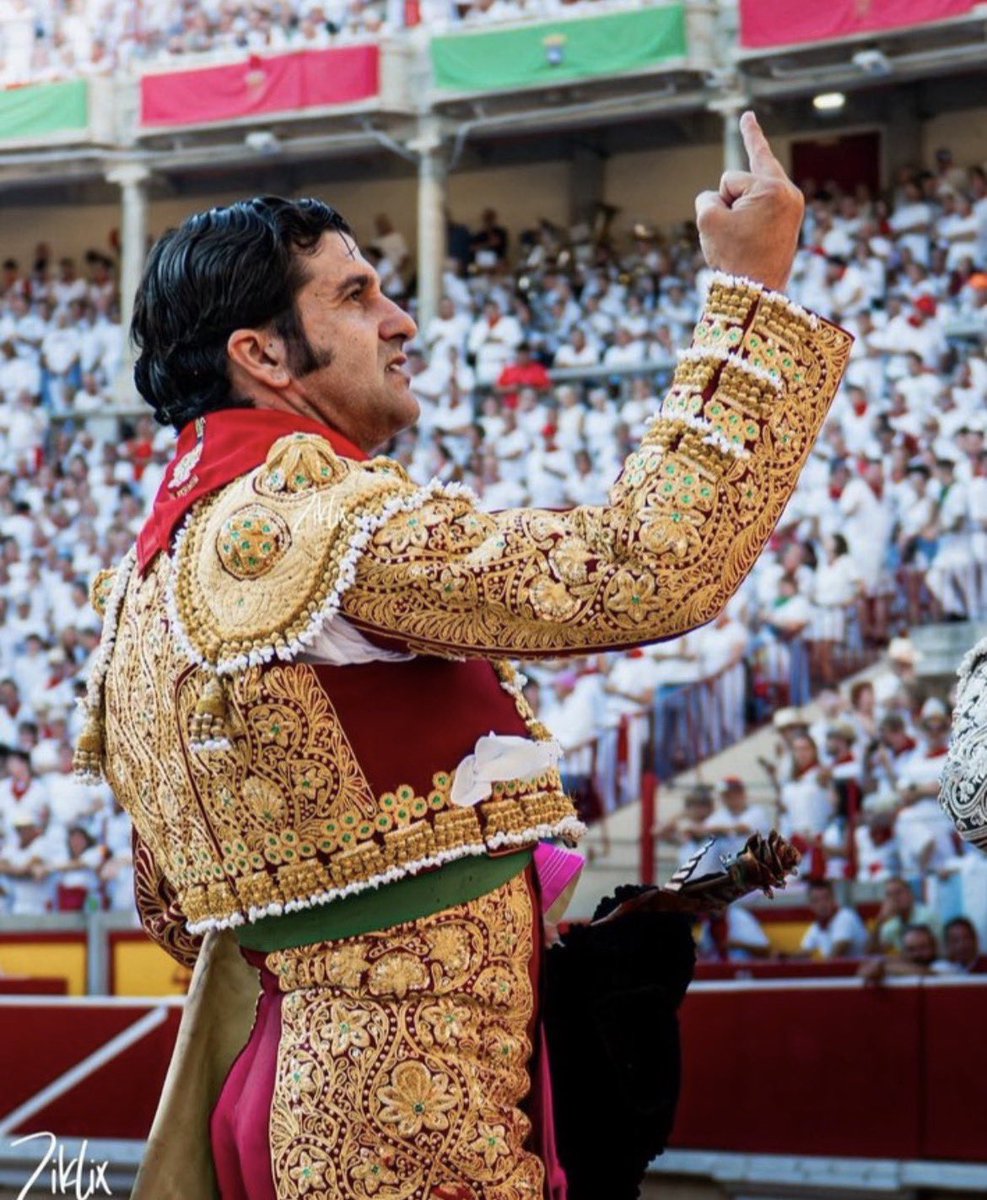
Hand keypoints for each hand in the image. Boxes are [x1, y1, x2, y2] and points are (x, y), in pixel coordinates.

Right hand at [695, 112, 803, 291]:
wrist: (758, 297)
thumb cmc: (734, 258)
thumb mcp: (708, 221)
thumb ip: (707, 198)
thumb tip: (723, 202)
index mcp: (772, 189)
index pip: (730, 179)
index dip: (718, 200)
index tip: (747, 115)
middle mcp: (789, 194)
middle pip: (747, 176)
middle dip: (746, 157)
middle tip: (747, 117)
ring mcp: (793, 208)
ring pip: (754, 193)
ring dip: (740, 207)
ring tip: (740, 240)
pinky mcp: (791, 222)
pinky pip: (765, 206)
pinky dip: (753, 211)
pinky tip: (752, 214)